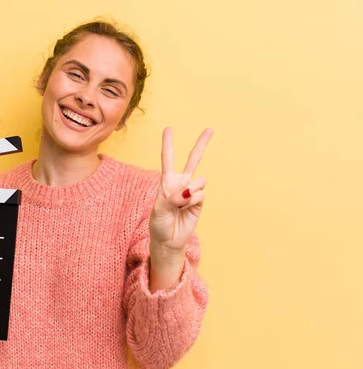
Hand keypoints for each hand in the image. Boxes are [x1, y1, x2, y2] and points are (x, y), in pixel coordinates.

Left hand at [149, 127, 212, 252]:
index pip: (167, 159)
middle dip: (202, 144)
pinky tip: (186, 209)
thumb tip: (189, 190)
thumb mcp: (159, 210)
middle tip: (210, 129)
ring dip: (190, 192)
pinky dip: (192, 201)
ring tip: (180, 204)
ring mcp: (192, 191)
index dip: (168, 144)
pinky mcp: (200, 201)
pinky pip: (200, 195)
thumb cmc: (159, 224)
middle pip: (193, 160)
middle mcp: (181, 183)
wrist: (169, 240)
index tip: (168, 129)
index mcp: (167, 181)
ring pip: (199, 181)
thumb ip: (172, 198)